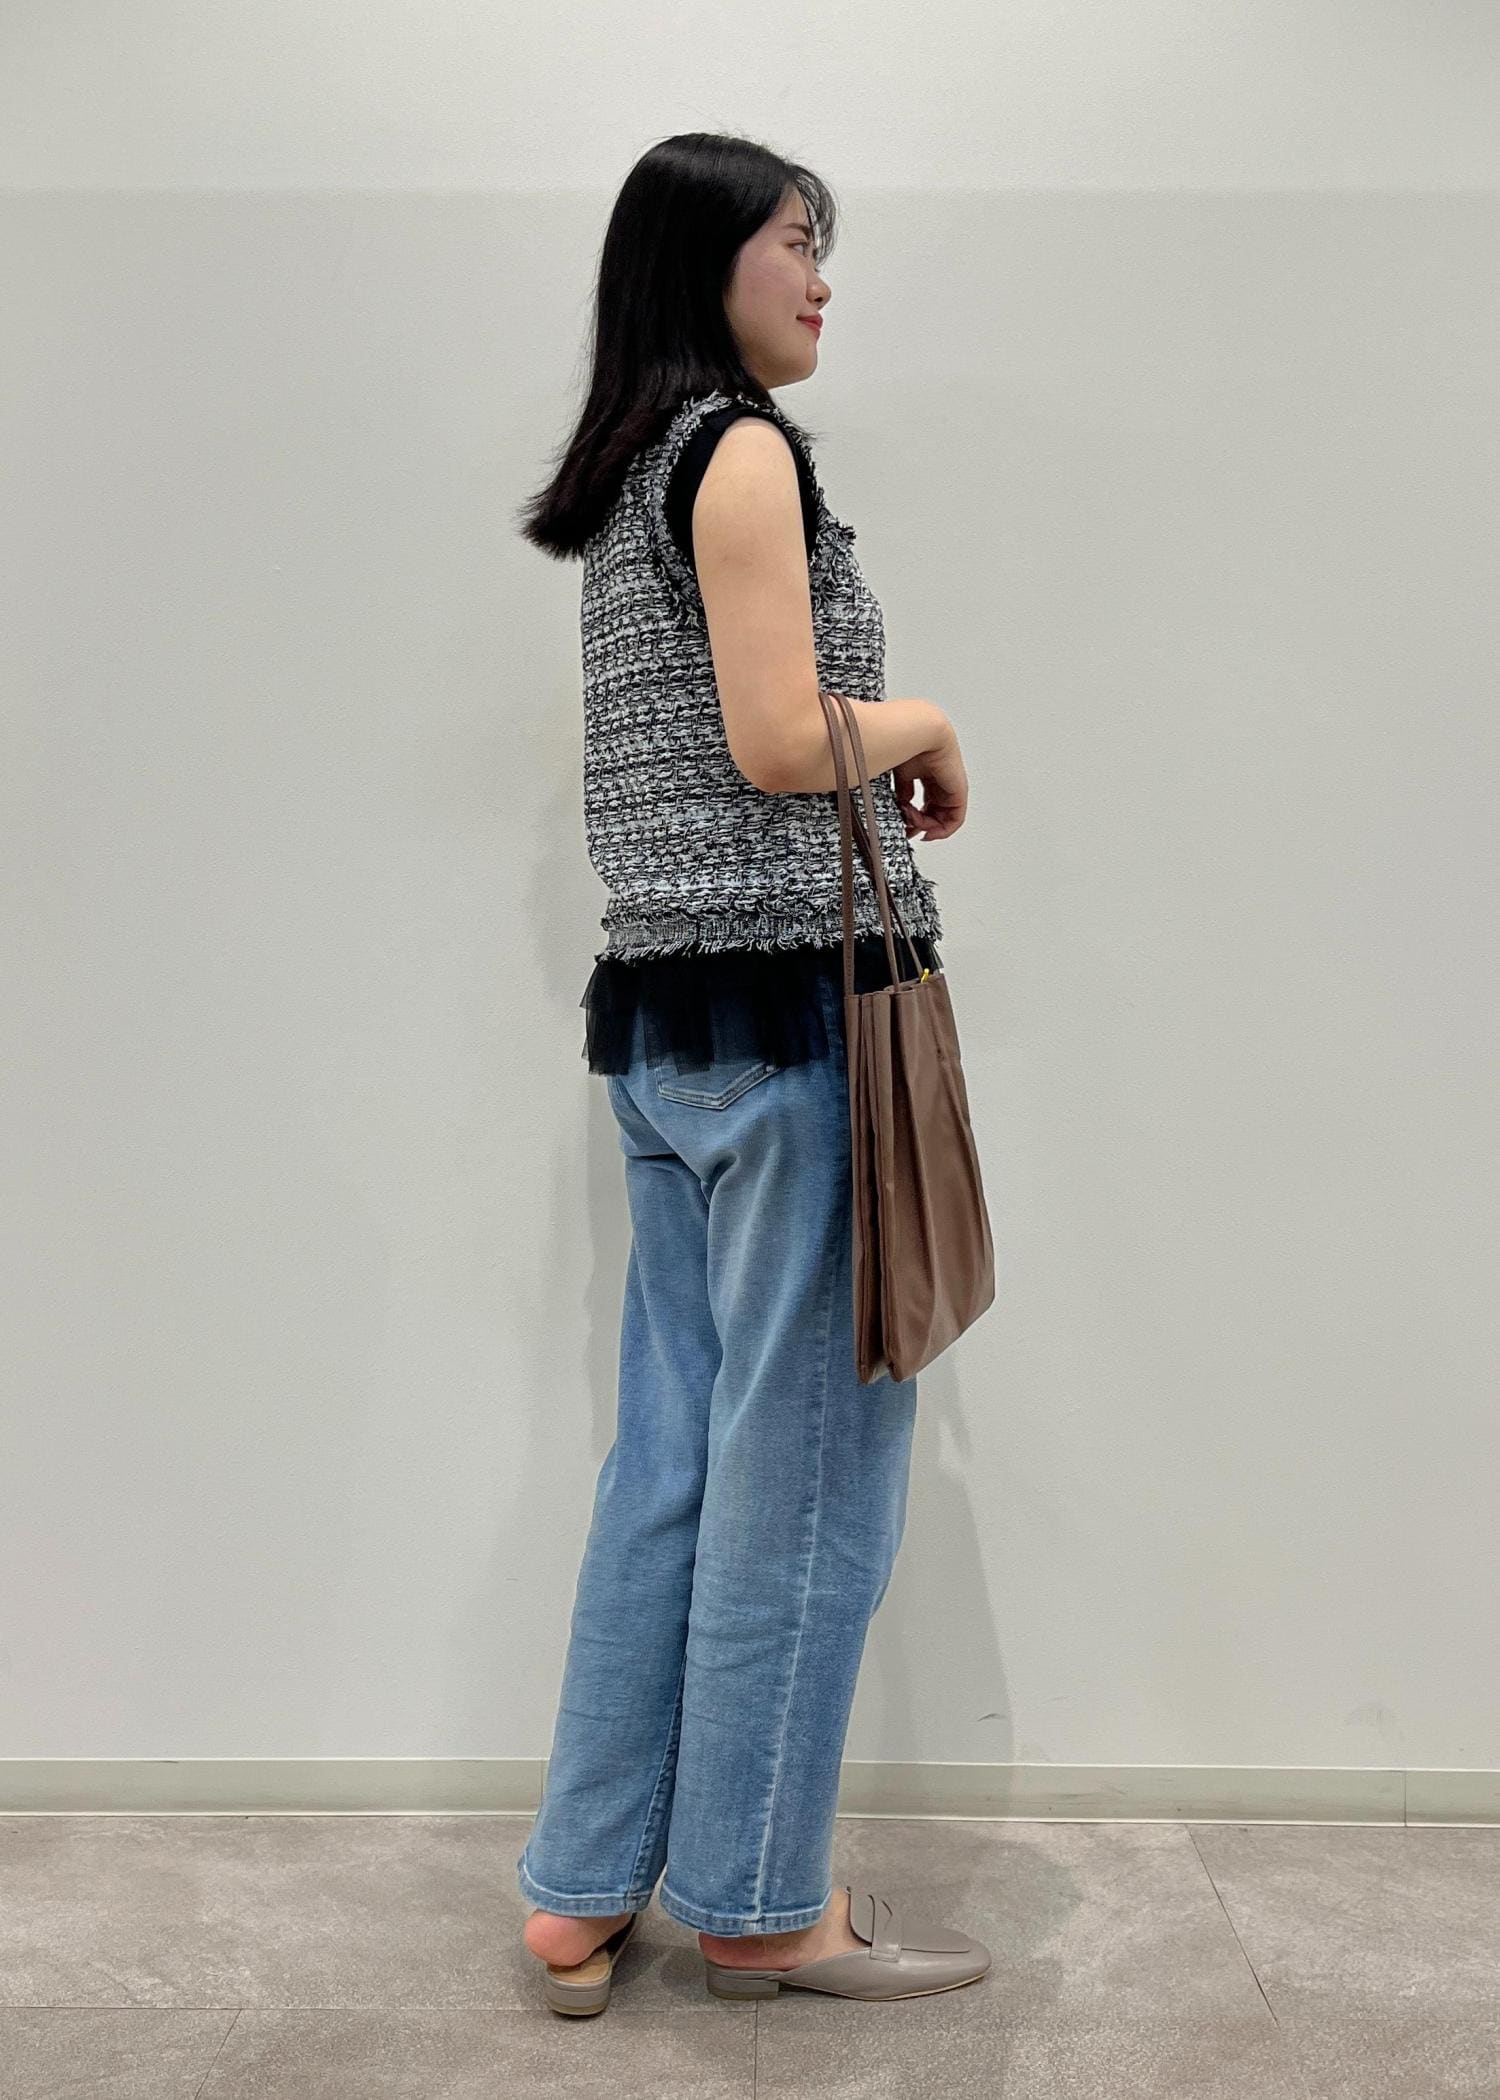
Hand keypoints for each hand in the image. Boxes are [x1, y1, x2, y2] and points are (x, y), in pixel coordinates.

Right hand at [893, 720, 967, 839]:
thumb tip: (901, 807)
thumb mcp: (899, 773)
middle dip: (920, 824)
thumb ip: (901, 791)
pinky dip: (944, 830)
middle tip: (908, 830)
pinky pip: (956, 817)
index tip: (902, 823)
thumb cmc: (903, 741)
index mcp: (924, 769)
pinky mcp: (959, 789)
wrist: (918, 730)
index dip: (911, 815)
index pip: (921, 799)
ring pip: (944, 815)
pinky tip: (930, 832)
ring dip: (928, 826)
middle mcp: (938, 777)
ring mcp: (950, 783)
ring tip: (914, 825)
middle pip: (933, 809)